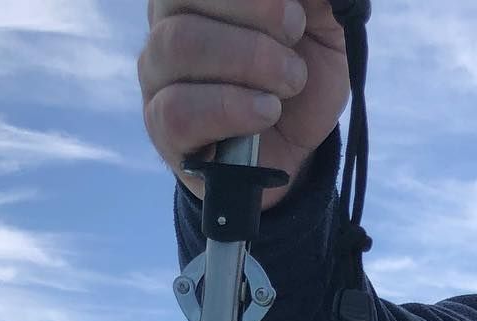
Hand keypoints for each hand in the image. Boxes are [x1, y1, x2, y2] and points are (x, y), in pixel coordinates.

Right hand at [140, 1, 351, 201]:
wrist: (298, 149)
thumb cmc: (298, 78)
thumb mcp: (319, 28)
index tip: (296, 14)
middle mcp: (166, 26)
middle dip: (255, 15)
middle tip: (295, 39)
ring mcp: (157, 77)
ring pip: (178, 45)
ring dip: (247, 61)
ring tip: (289, 83)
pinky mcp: (162, 130)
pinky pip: (177, 111)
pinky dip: (231, 109)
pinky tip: (266, 112)